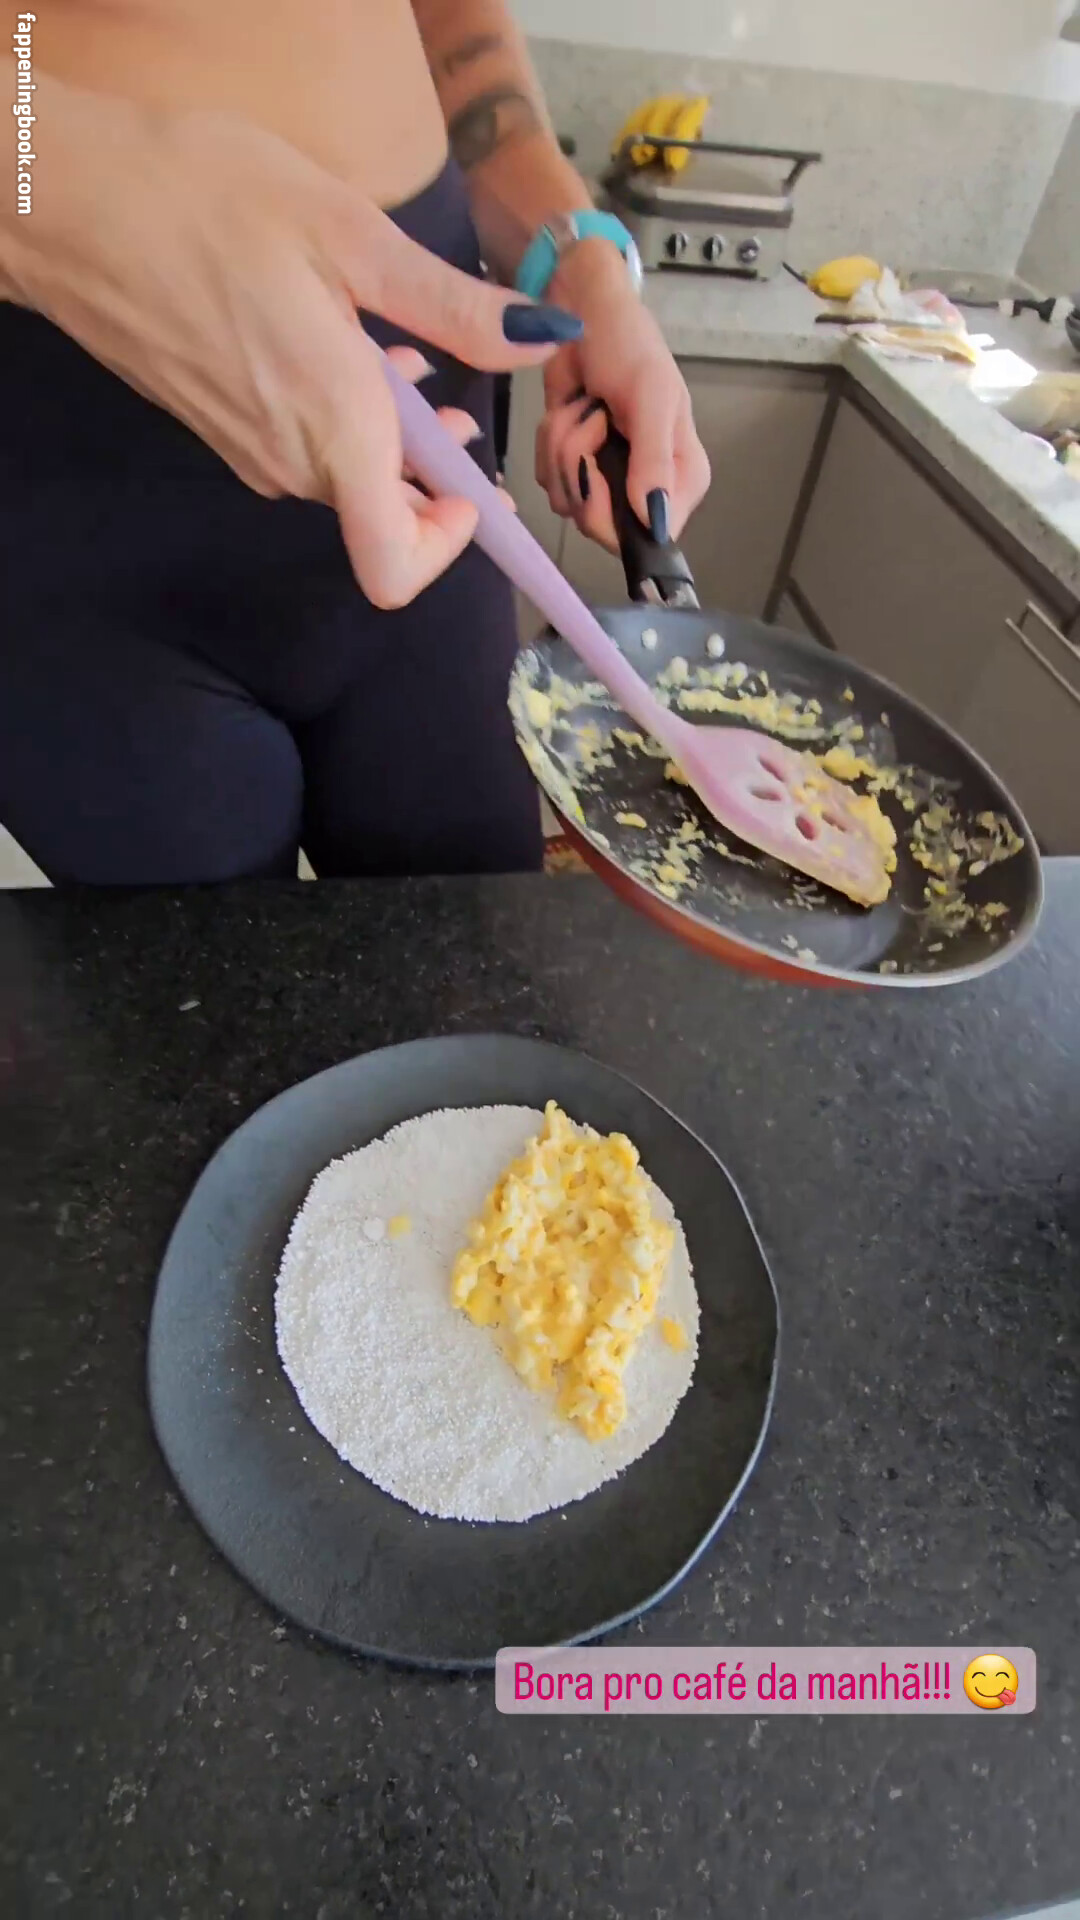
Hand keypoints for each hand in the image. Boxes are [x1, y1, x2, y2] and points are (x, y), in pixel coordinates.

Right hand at [4, 85, 577, 607]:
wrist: (62, 201)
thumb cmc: (200, 200)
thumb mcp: (352, 238)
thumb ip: (453, 307)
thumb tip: (545, 337)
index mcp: (333, 430)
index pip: (395, 568)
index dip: (448, 547)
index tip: (471, 490)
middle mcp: (290, 463)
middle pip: (382, 514)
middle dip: (431, 468)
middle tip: (452, 395)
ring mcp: (249, 451)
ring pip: (345, 474)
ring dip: (387, 431)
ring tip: (402, 353)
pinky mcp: (220, 427)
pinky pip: (302, 444)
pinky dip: (340, 411)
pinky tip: (340, 340)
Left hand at [534, 239, 709, 554]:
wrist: (581, 312)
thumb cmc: (628, 346)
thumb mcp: (650, 397)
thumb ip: (654, 462)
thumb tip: (658, 527)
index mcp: (682, 478)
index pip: (648, 537)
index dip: (612, 512)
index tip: (597, 466)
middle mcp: (645, 489)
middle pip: (600, 525)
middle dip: (581, 466)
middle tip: (592, 417)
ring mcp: (606, 481)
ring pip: (568, 500)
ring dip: (563, 445)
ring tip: (584, 404)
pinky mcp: (571, 468)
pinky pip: (548, 482)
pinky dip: (548, 442)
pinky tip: (567, 409)